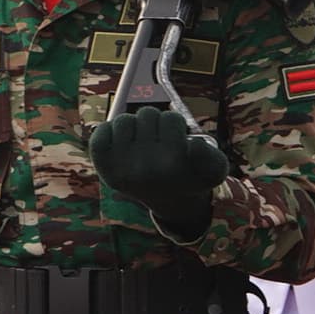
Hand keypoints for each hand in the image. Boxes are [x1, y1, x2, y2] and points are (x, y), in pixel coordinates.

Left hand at [89, 104, 227, 237]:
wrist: (170, 198)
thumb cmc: (192, 176)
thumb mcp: (214, 169)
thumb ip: (212, 158)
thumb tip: (193, 145)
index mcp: (172, 167)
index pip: (171, 119)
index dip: (177, 125)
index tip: (178, 142)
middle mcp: (143, 170)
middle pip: (147, 114)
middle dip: (156, 123)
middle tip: (160, 142)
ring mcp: (120, 167)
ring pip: (123, 120)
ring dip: (134, 127)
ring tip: (142, 142)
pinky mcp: (103, 165)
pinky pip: (100, 131)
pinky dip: (109, 132)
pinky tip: (123, 145)